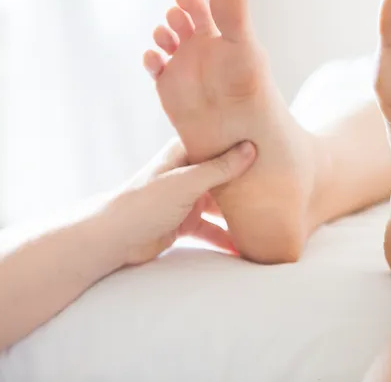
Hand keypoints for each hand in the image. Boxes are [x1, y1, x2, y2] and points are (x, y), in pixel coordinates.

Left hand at [101, 138, 255, 265]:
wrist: (114, 238)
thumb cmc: (145, 202)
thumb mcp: (186, 182)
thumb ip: (219, 168)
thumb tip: (251, 148)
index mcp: (183, 154)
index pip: (217, 144)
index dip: (241, 146)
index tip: (270, 148)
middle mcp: (186, 173)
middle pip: (223, 176)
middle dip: (245, 183)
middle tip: (276, 187)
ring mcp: (186, 199)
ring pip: (219, 205)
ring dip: (237, 213)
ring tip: (265, 219)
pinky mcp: (183, 223)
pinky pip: (210, 229)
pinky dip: (224, 236)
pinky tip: (243, 245)